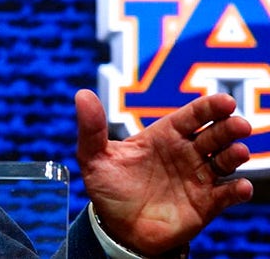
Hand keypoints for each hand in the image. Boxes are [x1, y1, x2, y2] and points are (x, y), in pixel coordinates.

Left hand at [75, 89, 252, 255]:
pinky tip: (240, 187)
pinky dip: (237, 191)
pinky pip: (226, 195)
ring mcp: (198, 178)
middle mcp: (186, 153)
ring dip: (235, 155)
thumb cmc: (109, 188)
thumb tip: (82, 94)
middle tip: (239, 124)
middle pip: (214, 135)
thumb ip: (91, 128)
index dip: (208, 107)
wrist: (117, 228)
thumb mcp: (94, 157)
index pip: (191, 116)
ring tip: (238, 152)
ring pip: (225, 161)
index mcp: (164, 136)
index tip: (224, 102)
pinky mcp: (205, 204)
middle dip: (228, 128)